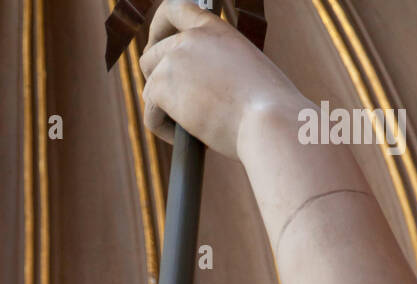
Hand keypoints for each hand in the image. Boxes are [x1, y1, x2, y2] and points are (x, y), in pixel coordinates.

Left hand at [139, 0, 303, 160]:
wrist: (267, 121)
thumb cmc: (267, 108)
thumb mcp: (245, 70)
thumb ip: (217, 66)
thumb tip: (200, 88)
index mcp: (214, 29)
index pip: (176, 10)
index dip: (159, 27)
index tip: (155, 42)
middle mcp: (190, 38)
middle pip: (151, 56)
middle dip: (157, 82)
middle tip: (172, 107)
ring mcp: (173, 60)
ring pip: (149, 87)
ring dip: (163, 110)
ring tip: (189, 128)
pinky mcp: (161, 86)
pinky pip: (150, 114)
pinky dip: (163, 130)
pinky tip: (186, 138)